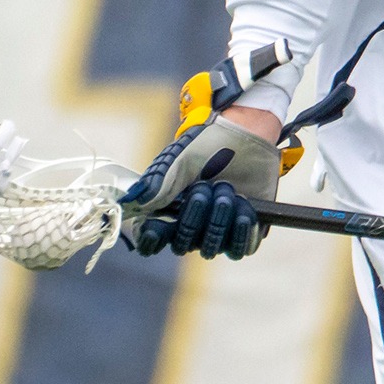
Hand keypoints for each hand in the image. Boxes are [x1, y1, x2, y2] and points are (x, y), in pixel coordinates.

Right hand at [120, 58, 284, 257]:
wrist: (246, 134)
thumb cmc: (208, 145)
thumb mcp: (181, 159)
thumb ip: (160, 183)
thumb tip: (137, 204)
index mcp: (168, 211)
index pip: (152, 240)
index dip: (152, 240)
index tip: (157, 228)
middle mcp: (191, 227)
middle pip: (183, 244)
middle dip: (194, 216)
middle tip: (205, 186)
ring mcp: (217, 231)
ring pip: (211, 247)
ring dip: (219, 219)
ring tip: (227, 189)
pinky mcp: (245, 231)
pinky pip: (241, 249)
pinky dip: (241, 231)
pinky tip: (244, 206)